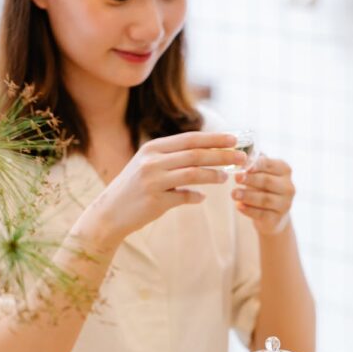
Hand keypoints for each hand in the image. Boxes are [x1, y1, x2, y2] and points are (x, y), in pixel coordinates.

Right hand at [85, 132, 246, 246]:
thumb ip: (174, 159)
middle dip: (222, 155)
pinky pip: (183, 197)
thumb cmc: (133, 188)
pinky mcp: (155, 201)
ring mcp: (153, 181)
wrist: (109, 213)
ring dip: (214, 175)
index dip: (215, 139)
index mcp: (153, 148)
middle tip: (243, 158)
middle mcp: (153, 161)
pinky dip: (196, 197)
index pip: (191, 139)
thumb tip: (204, 157)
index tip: (234, 140)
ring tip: (227, 178)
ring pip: (193, 174)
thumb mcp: (149, 166)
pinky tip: (202, 197)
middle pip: (196, 154)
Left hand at [232, 154, 294, 235]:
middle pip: (267, 182)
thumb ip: (254, 162)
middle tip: (236, 178)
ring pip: (264, 199)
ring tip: (233, 193)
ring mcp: (284, 204)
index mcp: (284, 170)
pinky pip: (261, 214)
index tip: (244, 165)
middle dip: (251, 179)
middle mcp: (288, 187)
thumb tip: (242, 153)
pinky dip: (248, 210)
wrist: (272, 215)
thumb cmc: (264, 188)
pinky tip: (238, 206)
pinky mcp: (277, 219)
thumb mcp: (261, 172)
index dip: (257, 165)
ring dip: (247, 196)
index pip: (270, 164)